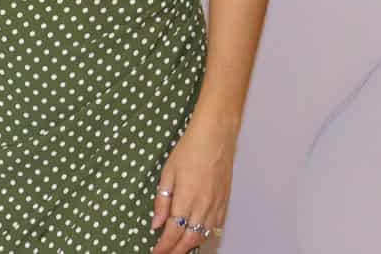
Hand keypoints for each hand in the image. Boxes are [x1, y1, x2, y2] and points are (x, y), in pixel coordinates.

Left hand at [151, 119, 234, 252]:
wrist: (215, 138)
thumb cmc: (189, 150)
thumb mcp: (167, 172)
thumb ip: (162, 200)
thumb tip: (156, 223)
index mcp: (186, 199)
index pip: (173, 231)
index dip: (164, 246)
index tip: (155, 252)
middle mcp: (203, 207)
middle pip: (189, 238)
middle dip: (176, 250)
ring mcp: (216, 206)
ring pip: (203, 235)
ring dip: (190, 245)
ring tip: (178, 248)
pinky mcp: (225, 203)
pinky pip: (215, 227)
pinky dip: (205, 236)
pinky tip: (198, 236)